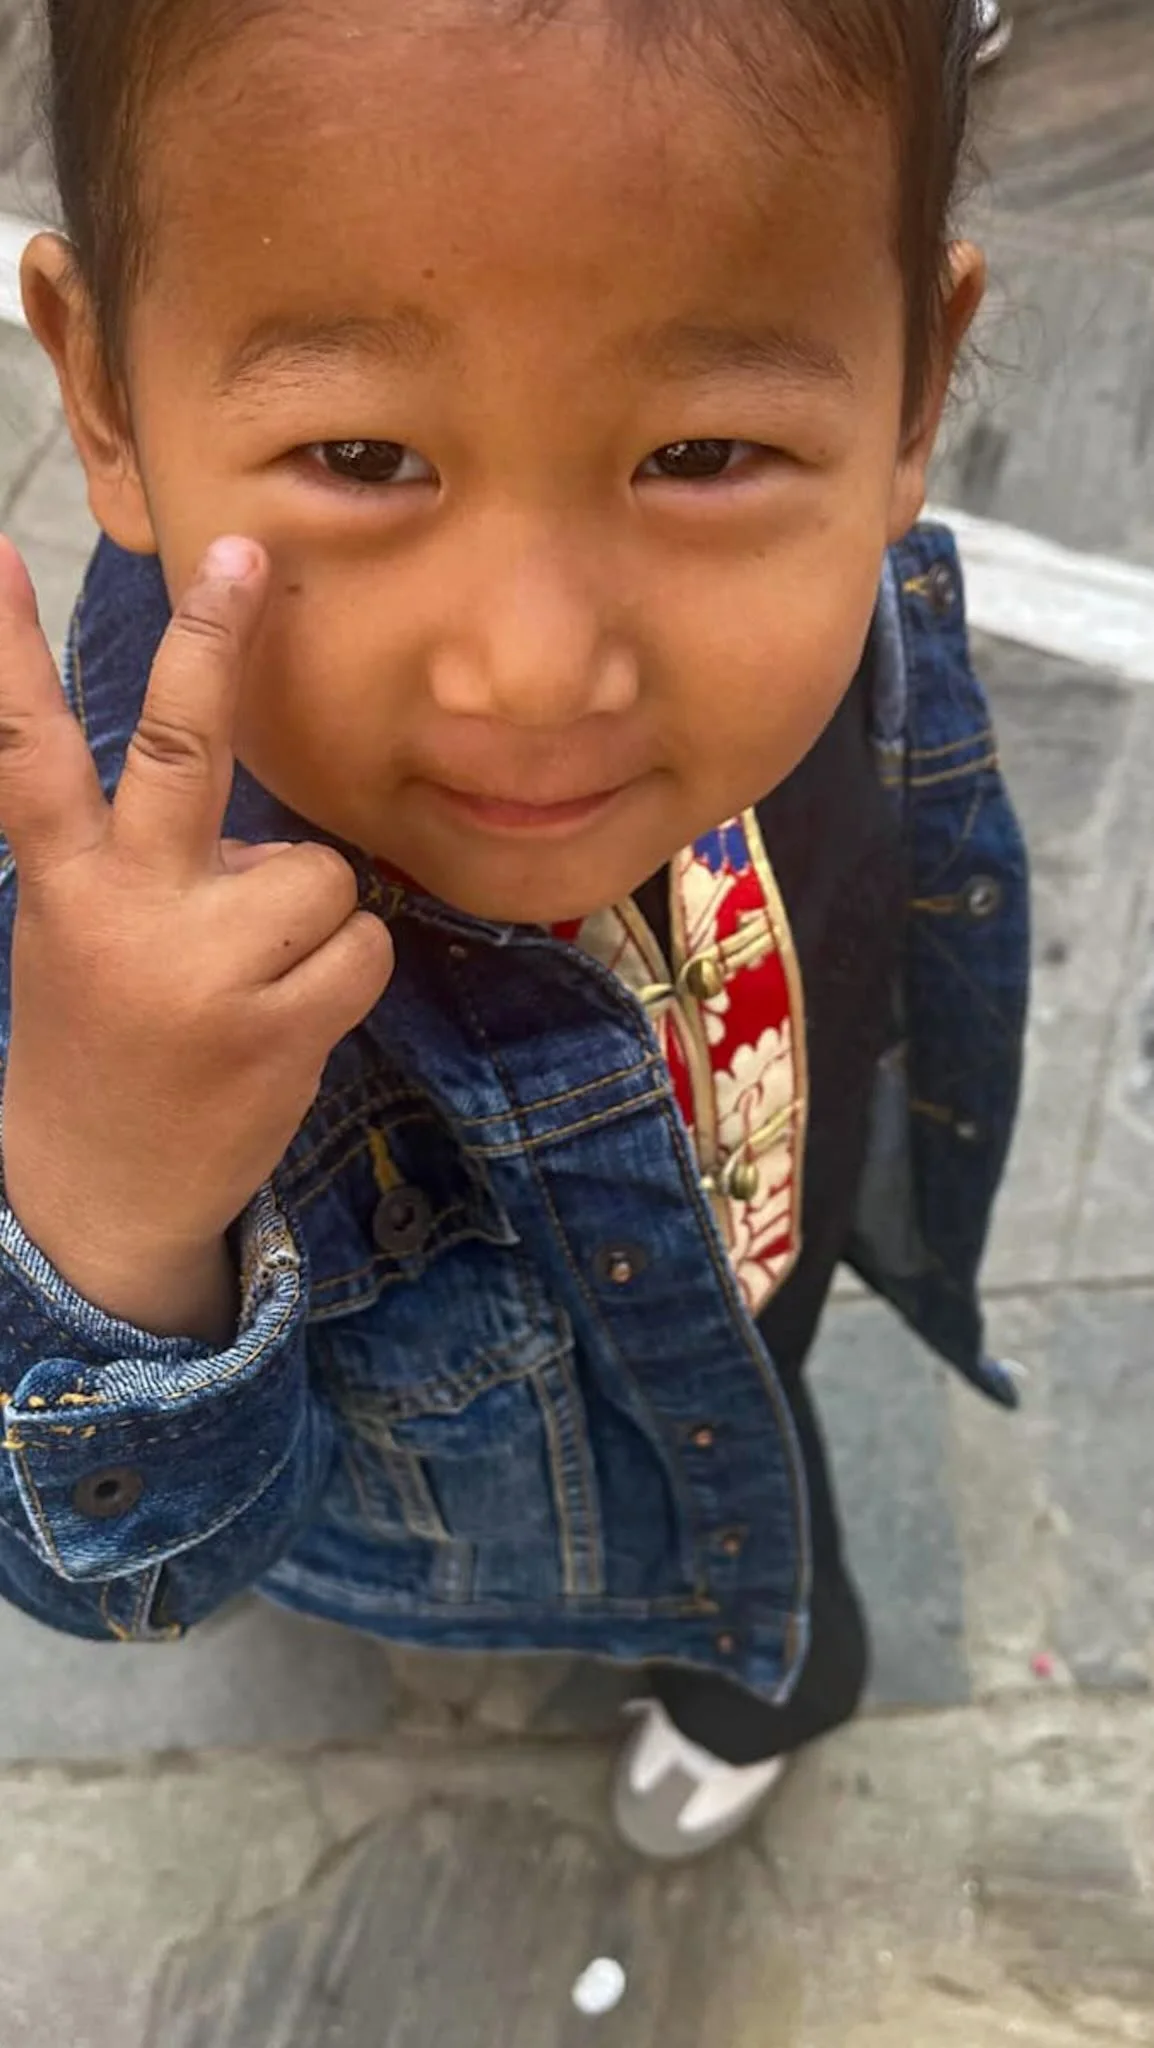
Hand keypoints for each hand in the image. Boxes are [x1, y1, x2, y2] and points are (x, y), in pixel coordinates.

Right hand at [0, 535, 393, 1337]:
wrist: (102, 1190)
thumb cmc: (106, 1035)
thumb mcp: (80, 932)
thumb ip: (144, 860)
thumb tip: (267, 819)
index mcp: (66, 882)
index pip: (25, 751)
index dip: (6, 652)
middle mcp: (130, 911)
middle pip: (176, 747)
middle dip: (211, 640)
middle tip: (245, 555)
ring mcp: (208, 970)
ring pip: (319, 870)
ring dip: (309, 913)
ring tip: (257, 973)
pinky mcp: (280, 1028)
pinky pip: (363, 944)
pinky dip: (344, 971)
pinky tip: (289, 1014)